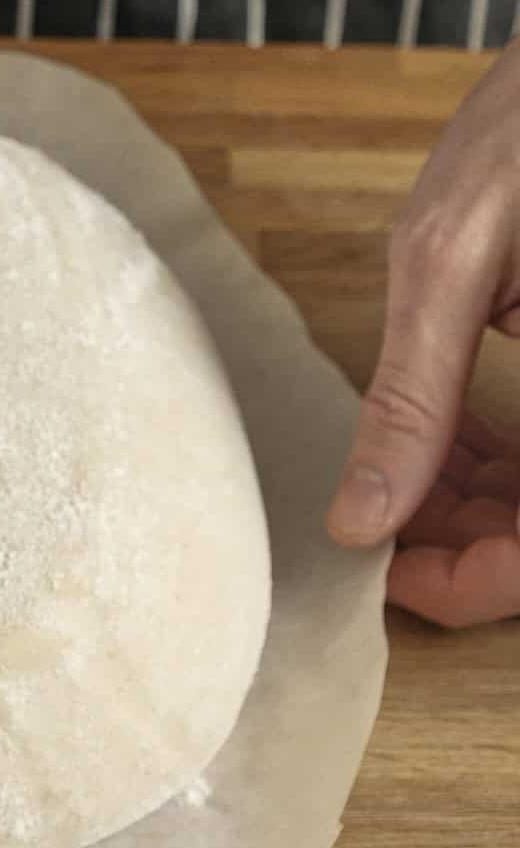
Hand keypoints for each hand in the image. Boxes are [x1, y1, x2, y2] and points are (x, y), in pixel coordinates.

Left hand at [327, 38, 519, 626]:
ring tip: (392, 483)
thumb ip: (412, 400)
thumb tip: (358, 523)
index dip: (474, 584)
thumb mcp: (449, 262)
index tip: (386, 575)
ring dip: (472, 504)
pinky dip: (490, 457)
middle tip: (374, 529)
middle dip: (462, 543)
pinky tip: (436, 442)